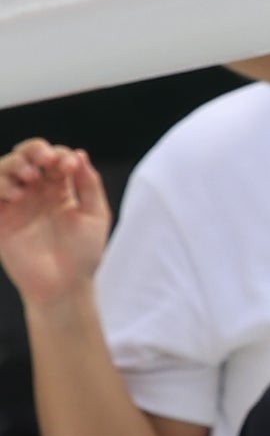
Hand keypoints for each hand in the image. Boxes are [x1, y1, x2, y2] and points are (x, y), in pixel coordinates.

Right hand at [0, 139, 109, 307]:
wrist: (65, 285)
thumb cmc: (84, 253)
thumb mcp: (95, 215)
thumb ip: (88, 184)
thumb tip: (79, 154)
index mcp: (59, 189)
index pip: (54, 157)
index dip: (59, 154)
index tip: (68, 167)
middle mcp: (35, 192)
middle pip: (24, 156)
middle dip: (33, 149)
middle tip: (45, 161)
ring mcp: (15, 204)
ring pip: (3, 169)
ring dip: (14, 165)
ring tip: (29, 178)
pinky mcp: (0, 219)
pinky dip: (0, 186)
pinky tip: (16, 195)